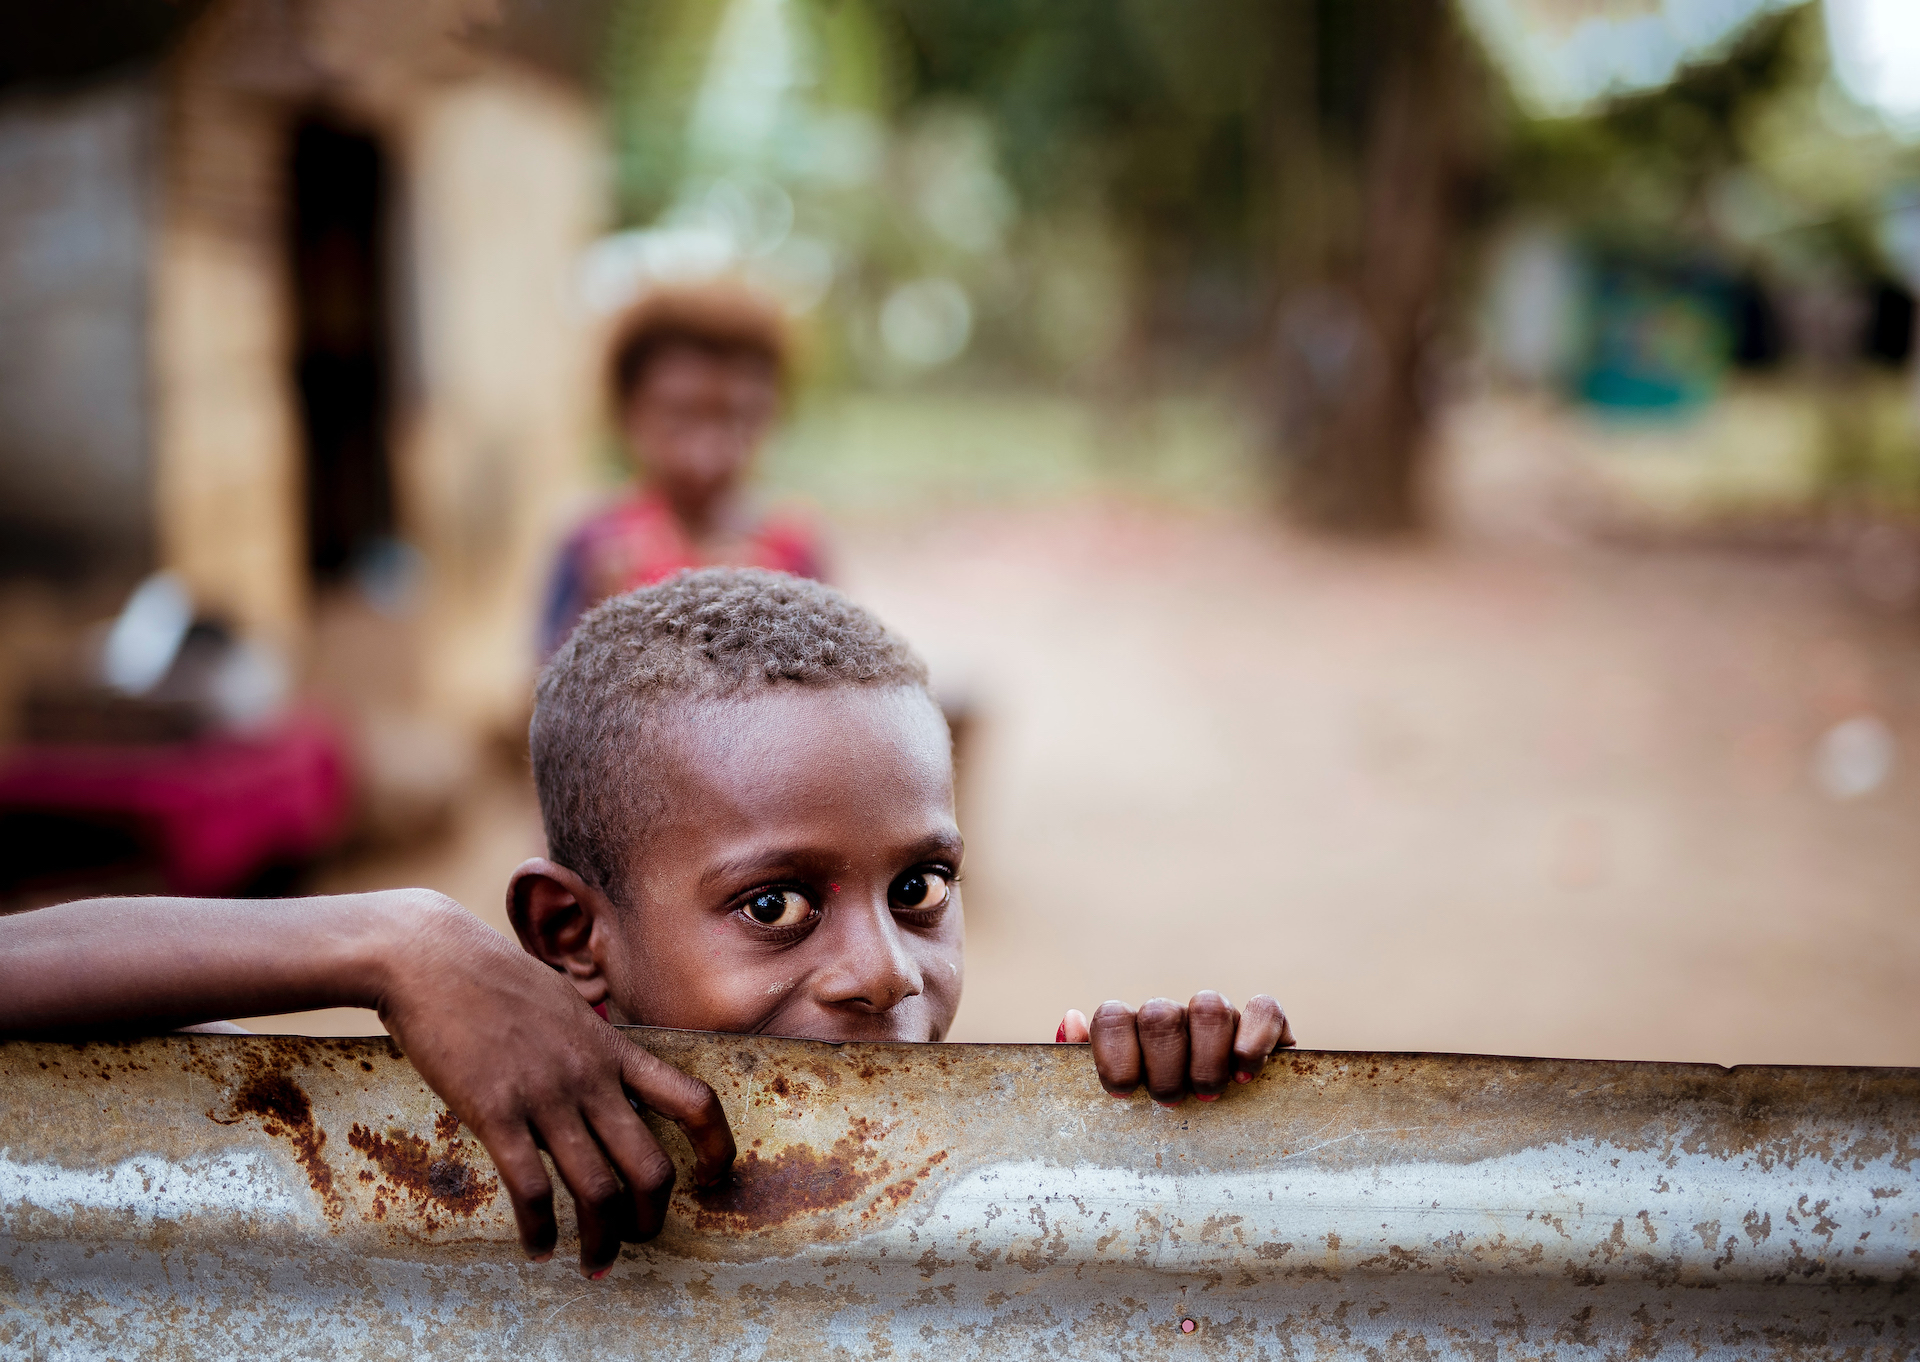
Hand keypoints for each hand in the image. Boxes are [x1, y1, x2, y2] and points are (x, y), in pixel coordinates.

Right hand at [378, 898, 735, 1276]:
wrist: (431, 958)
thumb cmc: (492, 978)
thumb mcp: (564, 1004)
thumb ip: (589, 1043)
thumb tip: (602, 1070)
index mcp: (612, 1049)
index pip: (691, 1099)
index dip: (715, 1145)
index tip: (713, 1175)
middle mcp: (590, 1077)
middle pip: (650, 1165)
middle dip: (653, 1216)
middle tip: (642, 1239)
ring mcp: (546, 1096)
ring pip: (596, 1188)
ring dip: (602, 1240)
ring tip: (596, 1264)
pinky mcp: (495, 1111)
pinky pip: (530, 1188)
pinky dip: (539, 1231)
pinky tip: (539, 1248)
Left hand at [1057, 991, 1293, 1103]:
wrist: (1232, 1142)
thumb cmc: (1159, 1125)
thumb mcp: (1121, 1105)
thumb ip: (1086, 1067)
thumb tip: (1070, 1021)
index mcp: (1133, 1031)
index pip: (1113, 1017)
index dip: (1115, 1055)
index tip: (1124, 1094)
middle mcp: (1175, 1015)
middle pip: (1160, 1016)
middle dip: (1164, 1068)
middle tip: (1171, 1103)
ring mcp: (1220, 1015)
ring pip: (1209, 1006)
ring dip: (1206, 1059)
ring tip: (1209, 1095)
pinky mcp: (1266, 1022)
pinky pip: (1263, 1008)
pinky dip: (1253, 1040)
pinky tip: (1245, 1076)